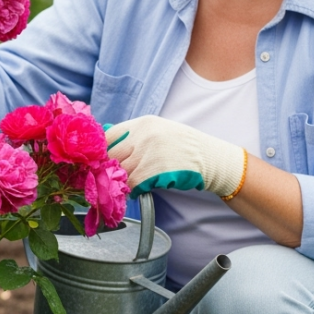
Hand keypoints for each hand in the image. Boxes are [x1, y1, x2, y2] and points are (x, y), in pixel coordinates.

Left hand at [103, 115, 246, 197]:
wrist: (211, 159)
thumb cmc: (184, 146)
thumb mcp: (159, 131)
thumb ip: (136, 137)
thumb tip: (108, 147)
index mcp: (142, 123)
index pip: (109, 135)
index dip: (102, 151)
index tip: (101, 161)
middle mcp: (143, 135)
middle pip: (112, 155)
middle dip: (110, 169)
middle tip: (113, 177)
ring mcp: (149, 152)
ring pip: (121, 172)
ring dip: (124, 181)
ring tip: (132, 183)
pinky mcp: (154, 171)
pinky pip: (133, 184)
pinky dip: (134, 189)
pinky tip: (142, 189)